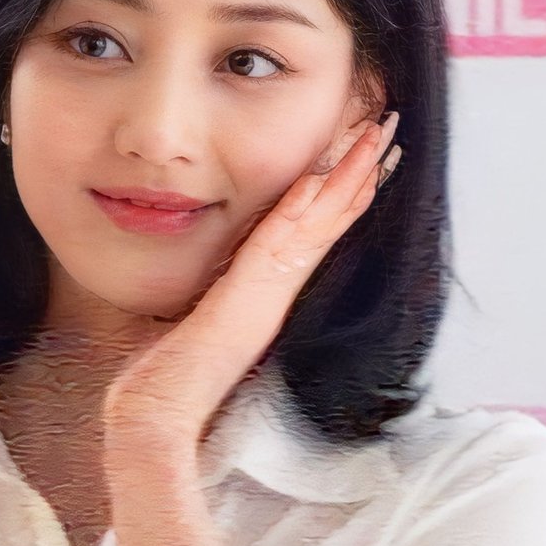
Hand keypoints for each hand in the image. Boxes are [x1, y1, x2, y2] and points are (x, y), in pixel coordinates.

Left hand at [102, 109, 401, 454]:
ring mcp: (266, 295)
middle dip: (359, 172)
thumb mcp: (189, 320)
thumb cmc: (164, 379)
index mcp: (262, 290)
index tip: (364, 155)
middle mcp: (273, 289)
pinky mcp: (249, 302)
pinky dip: (305, 210)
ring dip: (348, 179)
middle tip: (388, 128)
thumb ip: (205, 298)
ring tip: (377, 139)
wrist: (156, 417)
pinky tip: (321, 178)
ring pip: (317, 224)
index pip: (312, 228)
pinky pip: (282, 244)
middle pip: (327, 218)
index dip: (340, 191)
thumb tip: (196, 281)